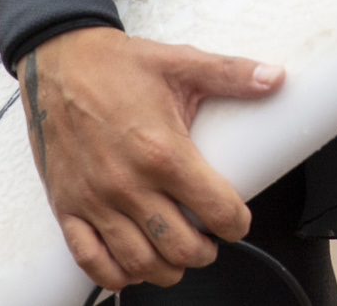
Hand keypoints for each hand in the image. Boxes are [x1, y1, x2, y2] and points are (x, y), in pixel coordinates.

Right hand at [18, 26, 283, 290]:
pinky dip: (114, 273)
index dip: (236, 224)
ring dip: (166, 269)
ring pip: (138, 261)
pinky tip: (132, 266)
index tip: (238, 222)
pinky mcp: (66, 206)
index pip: (215, 209)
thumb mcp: (182, 64)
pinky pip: (89, 259)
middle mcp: (128, 183)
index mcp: (164, 152)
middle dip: (204, 252)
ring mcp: (94, 199)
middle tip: (211, 242)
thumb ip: (233, 73)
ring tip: (179, 257)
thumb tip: (276, 77)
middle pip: (179, 246)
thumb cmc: (119, 65)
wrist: (60, 62)